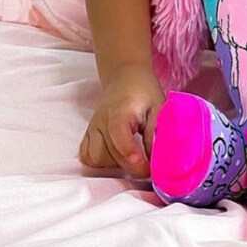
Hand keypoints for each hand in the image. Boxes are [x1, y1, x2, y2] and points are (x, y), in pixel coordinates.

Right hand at [79, 62, 164, 177]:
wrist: (126, 79)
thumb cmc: (145, 94)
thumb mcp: (159, 109)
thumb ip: (156, 134)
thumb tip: (155, 161)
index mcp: (121, 110)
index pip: (118, 132)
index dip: (129, 151)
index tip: (144, 165)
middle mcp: (102, 119)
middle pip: (109, 152)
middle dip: (131, 166)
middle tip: (148, 167)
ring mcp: (92, 127)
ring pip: (96, 158)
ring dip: (115, 165)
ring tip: (131, 157)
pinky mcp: (88, 133)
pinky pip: (87, 156)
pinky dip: (101, 163)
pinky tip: (116, 157)